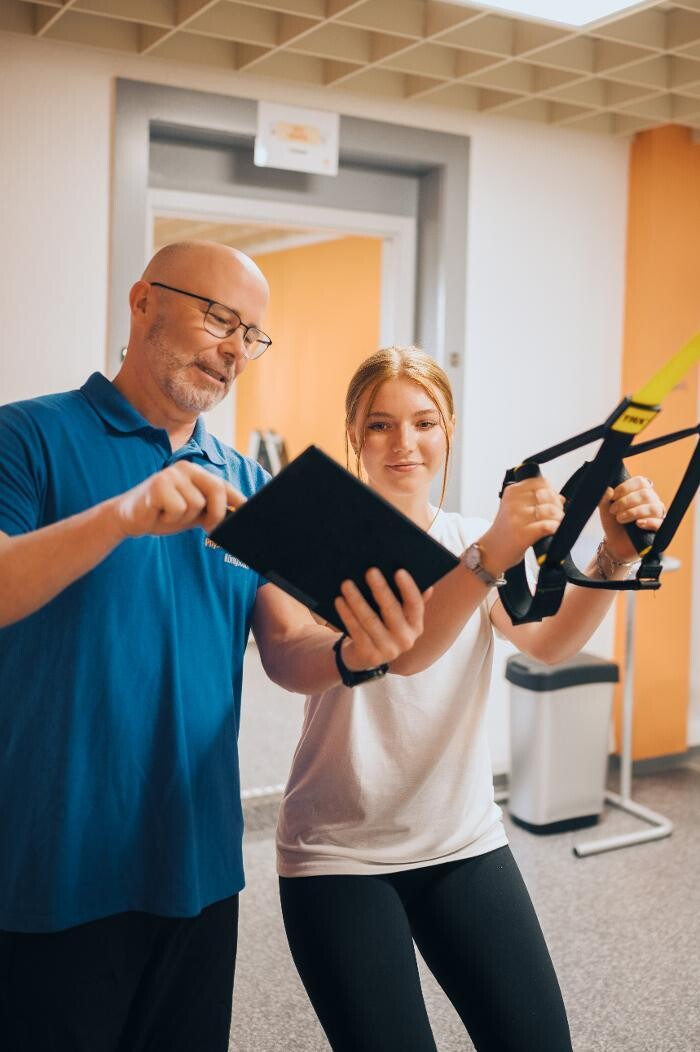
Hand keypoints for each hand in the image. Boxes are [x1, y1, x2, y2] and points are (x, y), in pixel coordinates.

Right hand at [112, 462, 245, 537]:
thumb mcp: (193, 513)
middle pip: (216, 489)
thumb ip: (213, 512)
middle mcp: (185, 469)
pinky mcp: (158, 484)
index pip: (223, 485)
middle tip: (207, 527)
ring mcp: (171, 474)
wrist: (129, 518)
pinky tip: (158, 513)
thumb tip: (237, 517)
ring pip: (196, 504)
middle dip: (216, 513)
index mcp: (196, 473)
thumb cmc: (163, 514)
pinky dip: (170, 517)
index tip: (250, 513)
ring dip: (183, 517)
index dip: (239, 500)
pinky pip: (178, 508)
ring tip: (168, 514)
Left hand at [333, 567, 430, 670]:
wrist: (365, 656)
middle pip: (392, 610)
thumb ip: (409, 601)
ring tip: (347, 584)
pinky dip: (347, 614)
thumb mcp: (399, 617)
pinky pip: (356, 630)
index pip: (415, 604)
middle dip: (380, 589)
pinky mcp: (369, 655)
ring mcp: (388, 650)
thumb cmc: (383, 626)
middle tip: (370, 571)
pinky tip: (340, 600)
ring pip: (370, 620)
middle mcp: (405, 640)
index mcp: (415, 626)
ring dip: (357, 600)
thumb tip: (426, 584)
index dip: (409, 588)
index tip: (399, 571)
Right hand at [478, 475, 563, 574]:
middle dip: (557, 505)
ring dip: (558, 517)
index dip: (552, 491)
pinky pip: (547, 526)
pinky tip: (552, 531)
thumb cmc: (504, 531)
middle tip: (556, 514)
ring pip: (550, 510)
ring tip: (555, 523)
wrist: (490, 551)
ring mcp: (517, 518)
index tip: (553, 501)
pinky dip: (554, 528)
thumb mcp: (515, 508)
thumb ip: (535, 500)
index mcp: (512, 492)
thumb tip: (560, 498)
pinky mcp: (522, 534)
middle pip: (547, 495)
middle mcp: (513, 502)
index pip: (541, 482)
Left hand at [599, 476, 664, 561]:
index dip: (625, 488)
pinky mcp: (659, 530)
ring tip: (621, 519)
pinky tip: (638, 524)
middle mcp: (652, 502)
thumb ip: (604, 498)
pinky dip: (648, 522)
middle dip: (626, 501)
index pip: (641, 482)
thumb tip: (608, 490)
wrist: (615, 542)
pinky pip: (660, 523)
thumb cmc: (613, 522)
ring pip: (653, 508)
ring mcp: (657, 515)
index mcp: (641, 492)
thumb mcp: (605, 508)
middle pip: (646, 494)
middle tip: (614, 510)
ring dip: (634, 512)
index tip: (613, 496)